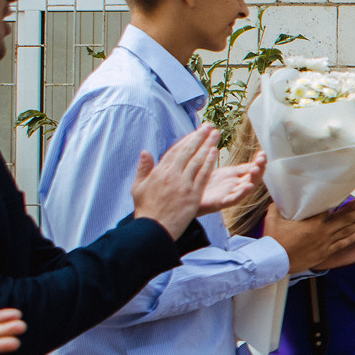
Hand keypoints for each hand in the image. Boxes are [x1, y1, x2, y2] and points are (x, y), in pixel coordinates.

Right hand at [129, 124, 221, 239]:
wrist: (153, 228)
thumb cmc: (146, 209)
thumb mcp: (138, 187)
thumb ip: (143, 168)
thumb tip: (145, 151)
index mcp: (159, 172)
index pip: (175, 151)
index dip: (186, 140)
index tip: (195, 132)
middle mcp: (172, 175)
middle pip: (187, 152)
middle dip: (199, 137)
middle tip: (209, 126)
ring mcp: (183, 184)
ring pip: (197, 161)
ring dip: (207, 146)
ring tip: (216, 134)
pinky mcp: (192, 195)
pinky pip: (202, 175)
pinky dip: (208, 163)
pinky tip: (214, 152)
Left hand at [201, 150, 265, 213]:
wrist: (187, 196)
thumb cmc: (204, 183)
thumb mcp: (223, 172)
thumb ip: (238, 167)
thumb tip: (250, 157)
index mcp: (236, 177)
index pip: (252, 168)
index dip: (259, 162)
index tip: (263, 153)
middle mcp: (235, 186)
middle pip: (253, 178)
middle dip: (260, 168)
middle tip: (261, 160)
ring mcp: (229, 194)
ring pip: (247, 188)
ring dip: (253, 179)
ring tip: (256, 169)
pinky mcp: (221, 202)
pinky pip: (234, 199)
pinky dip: (243, 193)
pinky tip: (248, 186)